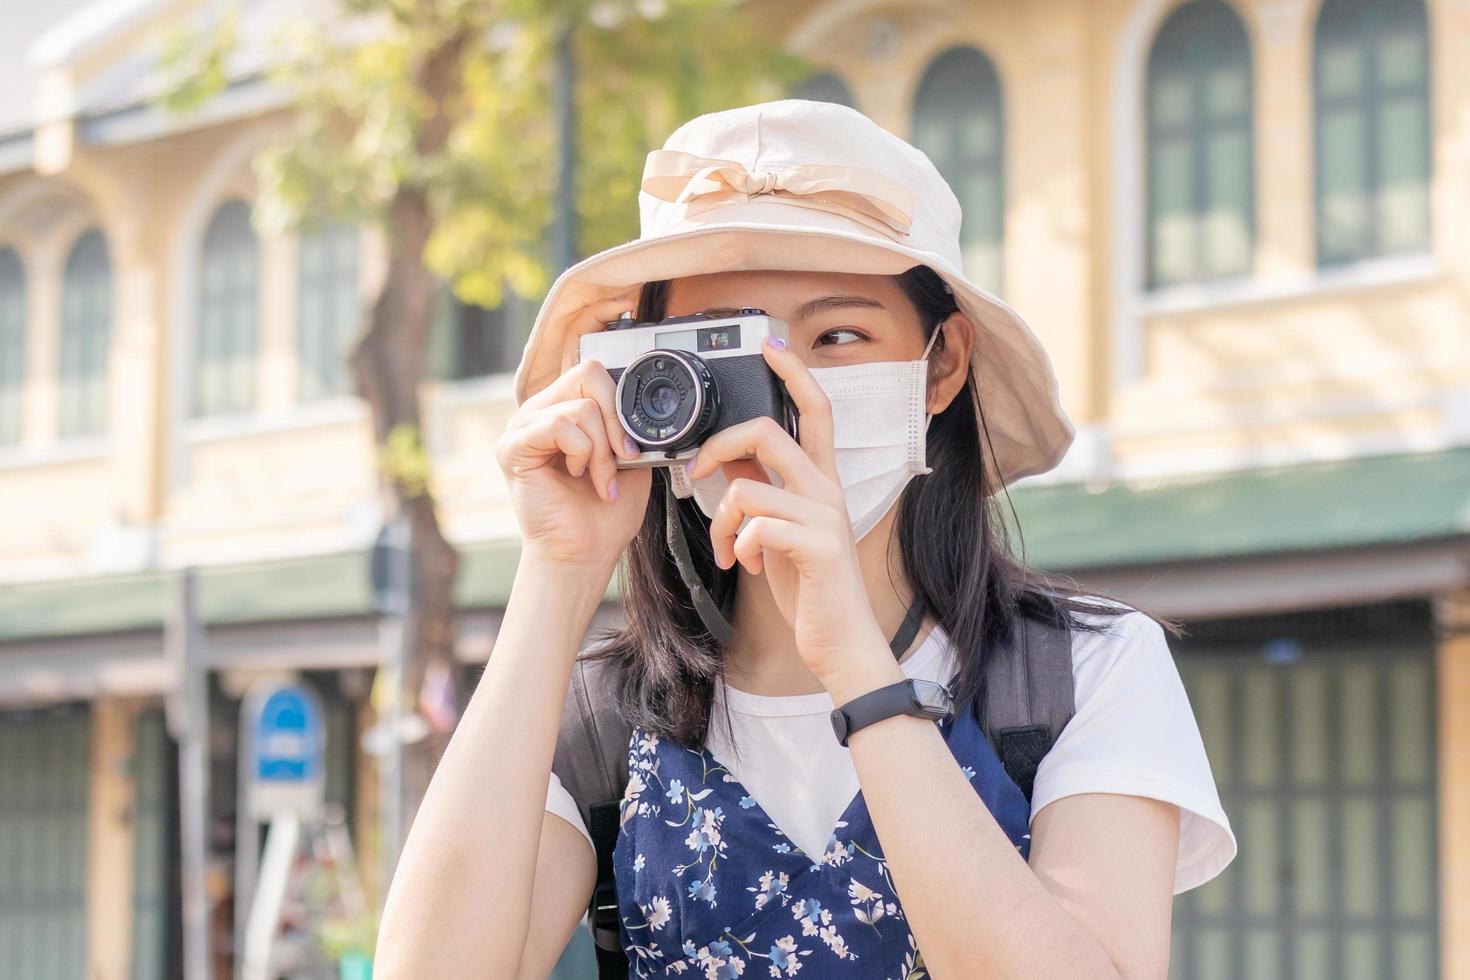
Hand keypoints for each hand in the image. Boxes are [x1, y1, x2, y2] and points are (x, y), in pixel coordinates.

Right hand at [496, 291, 651, 572]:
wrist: (585, 554)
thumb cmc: (606, 512)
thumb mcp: (631, 456)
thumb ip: (631, 423)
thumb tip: (650, 398)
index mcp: (567, 407)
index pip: (588, 359)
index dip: (604, 327)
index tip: (627, 299)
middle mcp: (542, 409)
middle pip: (589, 373)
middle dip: (618, 420)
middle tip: (625, 456)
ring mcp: (523, 425)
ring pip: (581, 404)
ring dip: (603, 449)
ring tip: (601, 479)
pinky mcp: (512, 446)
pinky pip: (561, 425)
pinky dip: (582, 454)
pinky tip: (580, 478)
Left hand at [687, 336, 888, 682]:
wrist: (841, 642)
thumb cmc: (811, 587)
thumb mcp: (782, 531)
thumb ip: (764, 494)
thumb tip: (730, 468)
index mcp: (820, 481)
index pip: (815, 410)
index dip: (794, 372)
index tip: (769, 345)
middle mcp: (827, 490)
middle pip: (767, 431)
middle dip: (718, 446)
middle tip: (697, 474)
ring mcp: (826, 517)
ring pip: (747, 488)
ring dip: (722, 521)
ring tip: (730, 548)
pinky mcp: (819, 547)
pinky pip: (757, 527)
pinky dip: (740, 547)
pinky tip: (751, 567)